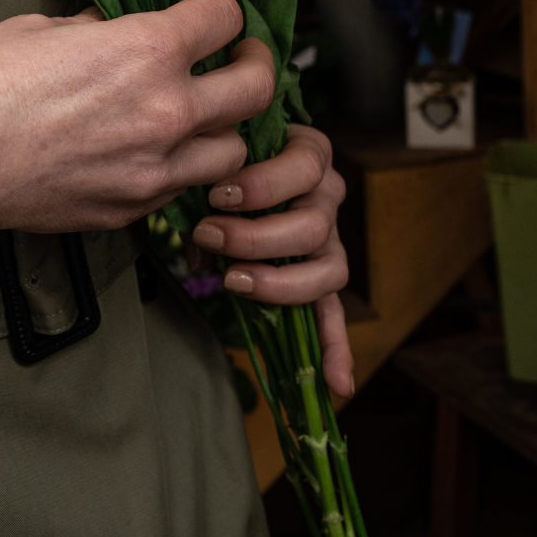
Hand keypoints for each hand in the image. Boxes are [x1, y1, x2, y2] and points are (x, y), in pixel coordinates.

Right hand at [0, 0, 276, 429]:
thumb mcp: (42, 28)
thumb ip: (99, 29)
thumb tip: (117, 29)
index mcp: (147, 50)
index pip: (226, 17)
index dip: (222, 6)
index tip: (212, 9)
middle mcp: (166, 111)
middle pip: (256, 88)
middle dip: (253, 65)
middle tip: (236, 59)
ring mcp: (154, 170)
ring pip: (234, 150)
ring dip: (223, 127)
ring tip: (196, 116)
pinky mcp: (132, 210)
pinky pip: (182, 187)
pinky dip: (180, 168)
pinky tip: (148, 153)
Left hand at [184, 125, 353, 398]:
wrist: (234, 158)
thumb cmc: (223, 155)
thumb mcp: (218, 157)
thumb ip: (207, 183)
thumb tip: (198, 240)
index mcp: (309, 153)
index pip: (305, 167)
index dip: (262, 185)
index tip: (217, 195)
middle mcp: (328, 194)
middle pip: (313, 225)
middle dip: (255, 237)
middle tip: (208, 234)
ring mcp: (330, 237)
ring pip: (328, 269)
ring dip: (278, 281)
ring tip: (231, 279)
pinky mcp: (321, 274)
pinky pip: (334, 312)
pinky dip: (336, 347)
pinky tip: (337, 384)